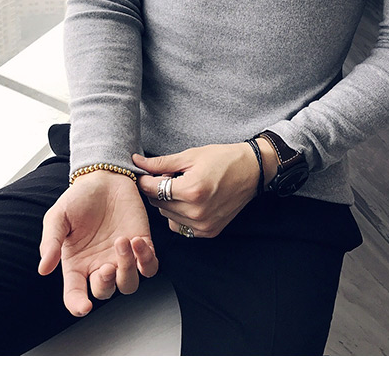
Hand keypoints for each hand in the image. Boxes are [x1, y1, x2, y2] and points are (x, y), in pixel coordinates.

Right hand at [38, 170, 158, 316]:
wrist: (105, 177)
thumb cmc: (79, 198)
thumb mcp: (58, 217)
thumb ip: (51, 242)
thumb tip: (44, 269)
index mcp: (76, 264)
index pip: (75, 294)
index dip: (78, 305)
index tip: (83, 307)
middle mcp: (99, 264)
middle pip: (105, 292)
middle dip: (105, 285)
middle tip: (106, 266)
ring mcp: (121, 257)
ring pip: (129, 284)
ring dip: (127, 270)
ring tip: (122, 242)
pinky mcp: (142, 245)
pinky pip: (149, 266)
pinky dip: (146, 260)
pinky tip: (137, 241)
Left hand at [133, 142, 265, 237]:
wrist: (252, 171)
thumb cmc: (223, 159)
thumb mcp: (190, 156)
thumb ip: (161, 163)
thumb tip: (136, 162)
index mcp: (191, 190)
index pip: (151, 189)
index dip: (145, 179)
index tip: (145, 173)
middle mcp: (197, 212)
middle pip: (157, 203)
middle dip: (158, 189)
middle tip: (172, 176)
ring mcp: (203, 225)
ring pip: (167, 216)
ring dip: (168, 203)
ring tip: (183, 188)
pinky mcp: (209, 231)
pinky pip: (181, 226)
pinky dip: (180, 215)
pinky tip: (190, 201)